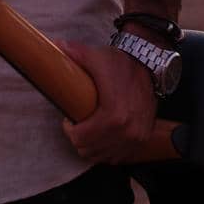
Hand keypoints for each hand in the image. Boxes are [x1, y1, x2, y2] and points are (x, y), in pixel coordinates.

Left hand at [53, 37, 156, 164]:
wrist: (149, 66)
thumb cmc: (121, 63)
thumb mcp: (96, 57)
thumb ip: (74, 54)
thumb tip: (54, 46)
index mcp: (113, 115)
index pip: (80, 138)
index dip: (69, 129)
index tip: (69, 119)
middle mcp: (127, 131)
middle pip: (88, 150)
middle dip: (78, 138)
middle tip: (77, 124)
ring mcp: (136, 138)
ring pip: (102, 156)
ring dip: (92, 146)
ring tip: (89, 130)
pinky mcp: (142, 140)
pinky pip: (118, 157)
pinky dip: (107, 150)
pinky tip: (103, 136)